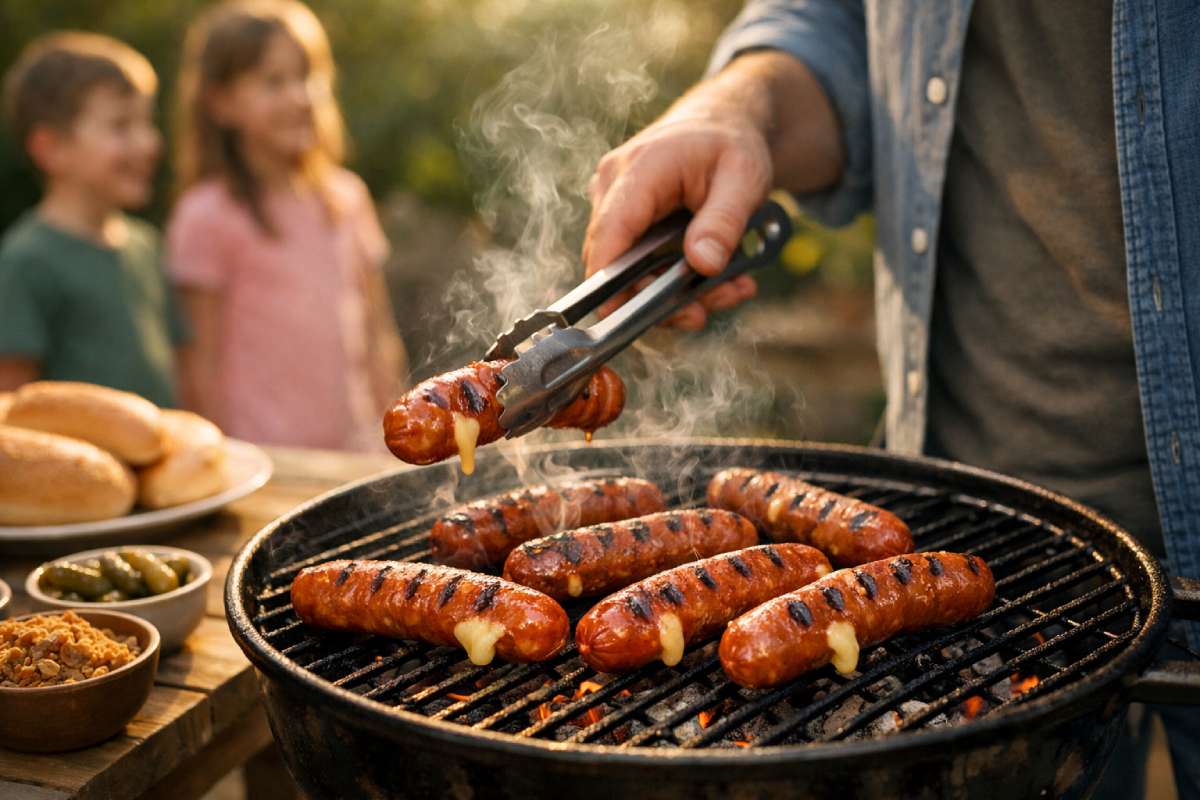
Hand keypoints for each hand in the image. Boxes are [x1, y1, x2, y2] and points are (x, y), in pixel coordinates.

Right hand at [583, 112, 770, 330]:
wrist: (721, 123)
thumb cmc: (731, 143)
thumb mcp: (745, 177)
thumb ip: (723, 222)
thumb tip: (702, 265)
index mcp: (640, 168)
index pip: (610, 231)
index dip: (609, 279)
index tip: (623, 314)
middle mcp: (613, 186)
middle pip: (614, 262)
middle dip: (658, 297)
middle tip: (706, 310)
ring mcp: (613, 204)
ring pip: (626, 270)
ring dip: (674, 293)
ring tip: (730, 289)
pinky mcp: (623, 221)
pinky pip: (637, 264)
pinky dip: (674, 280)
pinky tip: (717, 279)